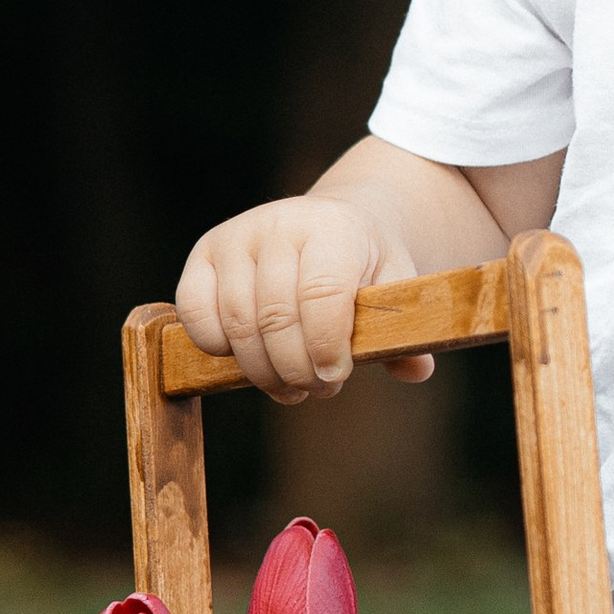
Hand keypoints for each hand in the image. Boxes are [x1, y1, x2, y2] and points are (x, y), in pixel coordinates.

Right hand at [176, 191, 430, 401]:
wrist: (327, 224)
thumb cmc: (363, 264)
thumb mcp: (395, 286)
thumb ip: (404, 330)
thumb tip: (416, 370)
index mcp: (333, 228)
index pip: (321, 293)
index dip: (326, 345)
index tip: (335, 376)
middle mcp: (279, 224)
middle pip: (276, 316)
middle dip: (297, 368)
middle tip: (317, 389)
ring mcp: (236, 237)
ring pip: (237, 323)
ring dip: (264, 370)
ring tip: (291, 386)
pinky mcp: (203, 253)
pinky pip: (197, 315)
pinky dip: (219, 348)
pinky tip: (251, 357)